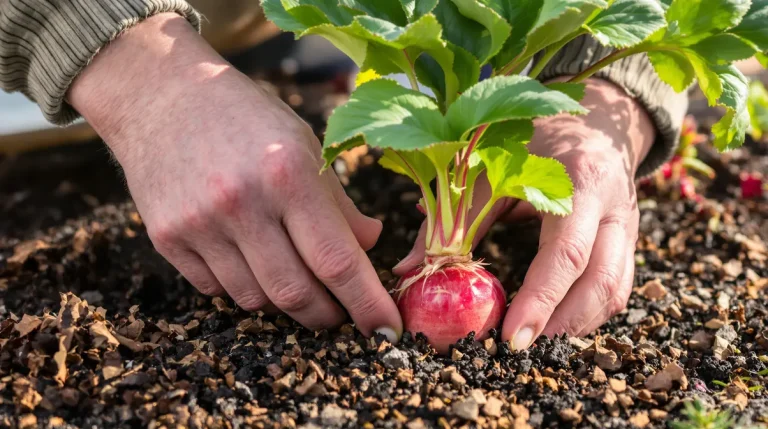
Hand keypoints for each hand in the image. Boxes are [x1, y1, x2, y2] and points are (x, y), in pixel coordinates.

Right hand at [67, 13, 401, 340]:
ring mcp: (199, 224)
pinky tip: (247, 257)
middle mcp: (242, 203)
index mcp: (288, 174)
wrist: (162, 96)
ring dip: (284, 301)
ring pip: (256, 300)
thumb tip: (370, 246)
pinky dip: (243, 286)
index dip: (367, 304)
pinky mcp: (166, 239)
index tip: (386, 331)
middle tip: (339, 311)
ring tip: (291, 273)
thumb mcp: (305, 145)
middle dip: (327, 315)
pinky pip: (217, 290)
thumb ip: (339, 204)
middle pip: (296, 294)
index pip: (337, 261)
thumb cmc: (247, 118)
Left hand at [395, 78, 654, 348]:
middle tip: (517, 352)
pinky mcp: (629, 242)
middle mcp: (614, 206)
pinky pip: (617, 288)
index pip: (566, 252)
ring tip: (533, 345)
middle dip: (561, 326)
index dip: (540, 300)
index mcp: (579, 179)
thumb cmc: (529, 140)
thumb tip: (407, 270)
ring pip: (615, 292)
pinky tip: (555, 326)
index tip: (509, 338)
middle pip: (602, 282)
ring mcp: (628, 226)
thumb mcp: (488, 167)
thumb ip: (453, 217)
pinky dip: (587, 314)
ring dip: (576, 326)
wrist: (589, 120)